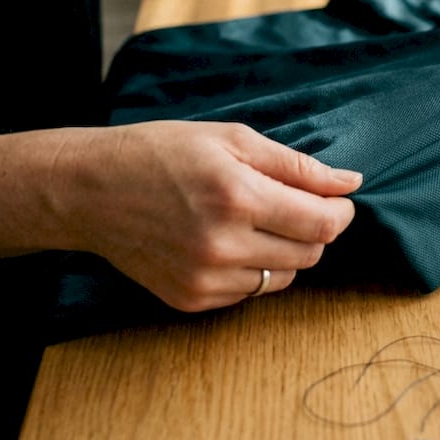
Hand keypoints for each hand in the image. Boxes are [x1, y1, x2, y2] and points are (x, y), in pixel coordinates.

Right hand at [52, 121, 359, 311]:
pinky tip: (228, 241)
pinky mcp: (190, 299)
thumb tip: (351, 182)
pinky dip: (254, 270)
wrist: (88, 190)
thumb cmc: (162, 153)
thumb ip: (297, 165)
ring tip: (256, 221)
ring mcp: (205, 278)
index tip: (337, 199)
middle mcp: (223, 245)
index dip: (341, 212)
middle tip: (293, 205)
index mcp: (238, 197)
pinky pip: (250, 293)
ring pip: (284, 278)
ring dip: (286, 252)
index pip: (322, 224)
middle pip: (310, 254)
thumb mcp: (232, 139)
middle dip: (315, 230)